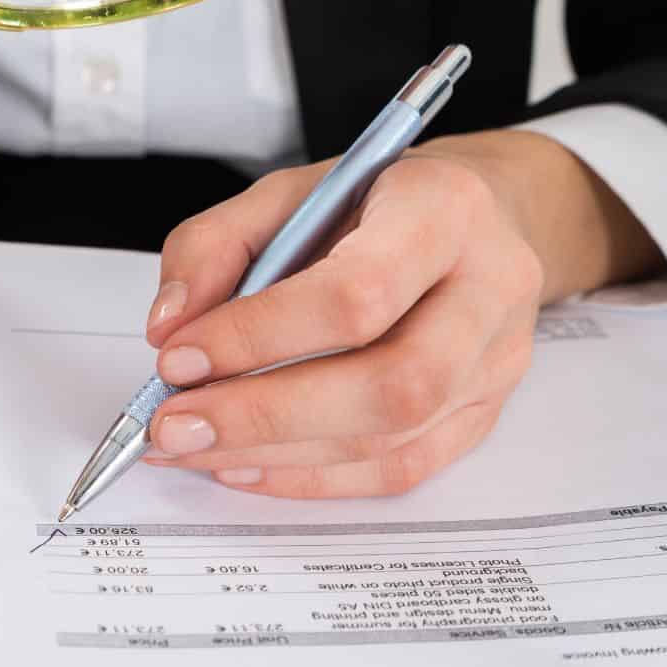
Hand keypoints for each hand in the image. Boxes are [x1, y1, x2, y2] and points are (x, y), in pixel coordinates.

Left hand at [140, 130, 663, 496]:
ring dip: (277, 453)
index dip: (261, 335)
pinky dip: (312, 476)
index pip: (358, 292)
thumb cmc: (380, 205)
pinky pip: (399, 468)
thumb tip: (170, 325)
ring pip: (393, 438)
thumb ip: (216, 244)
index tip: (180, 357)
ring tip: (195, 447)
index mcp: (442, 210)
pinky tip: (248, 463)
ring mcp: (496, 362)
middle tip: (177, 425)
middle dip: (267, 414)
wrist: (480, 218)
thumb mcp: (291, 191)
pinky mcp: (483, 415)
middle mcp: (489, 289)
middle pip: (392, 383)